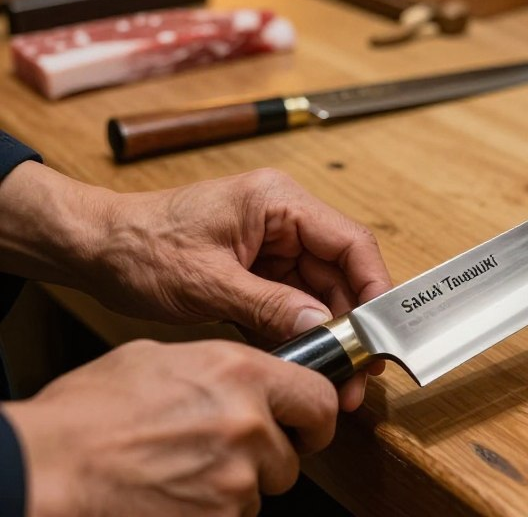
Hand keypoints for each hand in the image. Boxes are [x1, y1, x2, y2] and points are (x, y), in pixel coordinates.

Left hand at [0, 164, 391, 407]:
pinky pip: (293, 301)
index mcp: (279, 201)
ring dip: (328, 332)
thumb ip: (270, 306)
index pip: (349, 241)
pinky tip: (304, 361)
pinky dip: (299, 331)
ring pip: (320, 290)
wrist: (94, 248)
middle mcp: (284, 219)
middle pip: (340, 270)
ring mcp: (272, 244)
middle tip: (358, 370)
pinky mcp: (258, 269)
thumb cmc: (140, 247)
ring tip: (334, 375)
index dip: (373, 286)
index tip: (381, 330)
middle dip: (351, 321)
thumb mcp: (207, 282)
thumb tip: (322, 329)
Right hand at [4, 339, 338, 516]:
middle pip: (292, 454)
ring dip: (236, 485)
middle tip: (231, 452)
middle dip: (270, 456)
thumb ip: (221, 367)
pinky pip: (234, 516)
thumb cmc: (91, 413)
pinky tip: (176, 491)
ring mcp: (234, 481)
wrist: (47, 470)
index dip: (315, 415)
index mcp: (241, 374)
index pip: (318, 398)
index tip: (307, 423)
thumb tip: (246, 377)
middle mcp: (249, 425)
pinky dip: (212, 509)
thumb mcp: (163, 358)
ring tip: (186, 469)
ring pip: (260, 491)